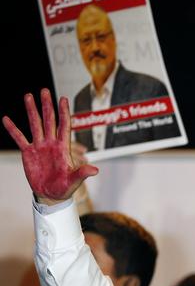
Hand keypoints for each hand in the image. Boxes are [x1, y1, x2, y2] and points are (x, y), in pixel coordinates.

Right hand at [2, 89, 97, 204]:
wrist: (51, 194)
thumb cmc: (65, 187)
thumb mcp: (74, 180)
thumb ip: (82, 173)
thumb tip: (95, 170)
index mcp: (63, 147)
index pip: (64, 125)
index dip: (64, 112)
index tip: (63, 98)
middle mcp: (51, 143)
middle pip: (49, 120)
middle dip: (47, 105)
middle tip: (44, 90)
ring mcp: (40, 146)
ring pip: (35, 124)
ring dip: (31, 110)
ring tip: (28, 96)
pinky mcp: (28, 153)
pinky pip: (20, 138)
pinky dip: (13, 129)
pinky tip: (6, 119)